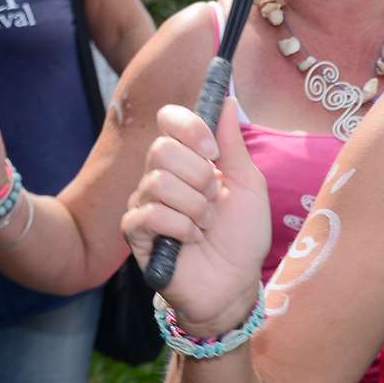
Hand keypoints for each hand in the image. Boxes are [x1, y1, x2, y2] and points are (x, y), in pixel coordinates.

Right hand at [122, 99, 272, 333]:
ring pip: (158, 182)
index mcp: (187, 160)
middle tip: (214, 200)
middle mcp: (160, 176)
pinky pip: (150, 214)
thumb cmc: (243, 235)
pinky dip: (182, 227)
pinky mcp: (135, 233)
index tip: (214, 151)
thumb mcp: (248, 184)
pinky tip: (192, 240)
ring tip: (206, 224)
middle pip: (161, 149)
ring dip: (196, 207)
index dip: (190, 128)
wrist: (235, 282)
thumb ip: (233, 144)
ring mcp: (144, 204)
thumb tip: (228, 100)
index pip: (169, 120)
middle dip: (199, 176)